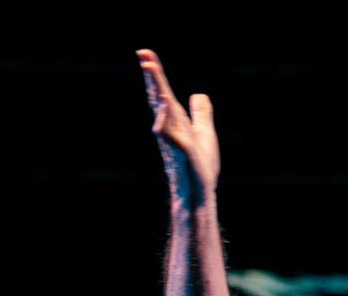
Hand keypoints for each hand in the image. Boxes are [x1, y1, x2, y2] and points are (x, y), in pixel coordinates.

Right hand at [137, 48, 219, 209]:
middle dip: (152, 75)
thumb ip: (201, 114)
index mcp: (175, 121)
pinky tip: (165, 103)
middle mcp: (169, 126)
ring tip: (150, 67)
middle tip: (143, 53)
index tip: (146, 54)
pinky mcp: (177, 150)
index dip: (155, 74)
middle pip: (158, 95)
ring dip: (155, 87)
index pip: (163, 92)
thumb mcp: (204, 133)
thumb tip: (199, 95)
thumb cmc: (199, 167)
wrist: (200, 191)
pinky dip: (164, 117)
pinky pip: (166, 131)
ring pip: (160, 107)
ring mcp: (171, 137)